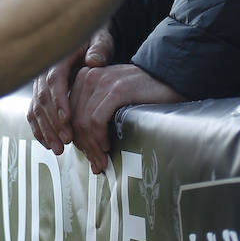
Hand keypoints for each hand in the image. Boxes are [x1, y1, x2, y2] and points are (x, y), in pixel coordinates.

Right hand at [28, 27, 113, 153]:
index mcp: (57, 57)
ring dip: (46, 130)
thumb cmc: (94, 39)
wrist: (85, 37)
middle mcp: (43, 71)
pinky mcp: (40, 93)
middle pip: (43, 99)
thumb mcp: (100, 38)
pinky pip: (34, 112)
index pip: (54, 80)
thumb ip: (99, 49)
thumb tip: (93, 62)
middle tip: (67, 140)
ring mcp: (39, 84)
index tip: (68, 119)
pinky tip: (47, 143)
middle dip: (53, 122)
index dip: (59, 101)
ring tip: (58, 148)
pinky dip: (39, 129)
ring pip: (36, 109)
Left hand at [68, 64, 185, 173]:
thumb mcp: (112, 99)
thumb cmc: (142, 93)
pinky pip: (97, 120)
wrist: (170, 78)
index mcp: (84, 77)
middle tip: (96, 163)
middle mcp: (89, 76)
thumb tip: (85, 147)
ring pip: (84, 122)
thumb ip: (95, 114)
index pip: (69, 113)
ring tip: (102, 161)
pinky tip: (107, 146)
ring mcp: (103, 81)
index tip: (87, 156)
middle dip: (84, 146)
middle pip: (74, 119)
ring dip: (92, 147)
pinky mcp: (117, 90)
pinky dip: (99, 138)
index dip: (76, 138)